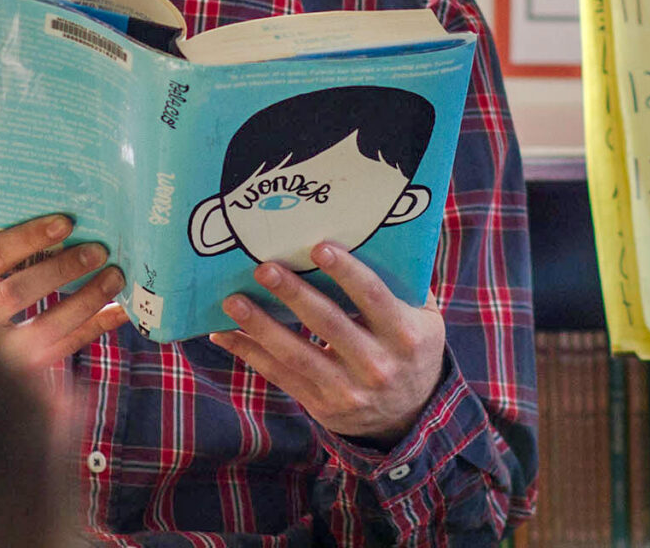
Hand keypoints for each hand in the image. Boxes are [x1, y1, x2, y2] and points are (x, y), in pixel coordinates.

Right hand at [0, 215, 127, 373]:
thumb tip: (54, 224)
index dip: (29, 238)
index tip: (65, 222)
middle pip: (19, 291)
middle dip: (63, 269)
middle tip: (99, 251)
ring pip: (44, 326)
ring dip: (85, 300)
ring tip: (114, 278)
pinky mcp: (18, 372)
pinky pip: (61, 348)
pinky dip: (92, 328)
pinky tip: (117, 312)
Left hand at [209, 242, 444, 445]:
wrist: (409, 416)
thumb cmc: (412, 349)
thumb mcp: (426, 318)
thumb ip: (406, 282)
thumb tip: (375, 234)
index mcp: (404, 334)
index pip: (373, 298)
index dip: (346, 272)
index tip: (318, 248)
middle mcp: (377, 364)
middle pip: (328, 323)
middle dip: (293, 294)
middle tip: (264, 268)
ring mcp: (347, 389)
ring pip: (297, 353)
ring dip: (261, 325)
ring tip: (233, 300)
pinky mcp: (321, 405)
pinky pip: (280, 375)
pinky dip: (249, 352)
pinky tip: (224, 332)